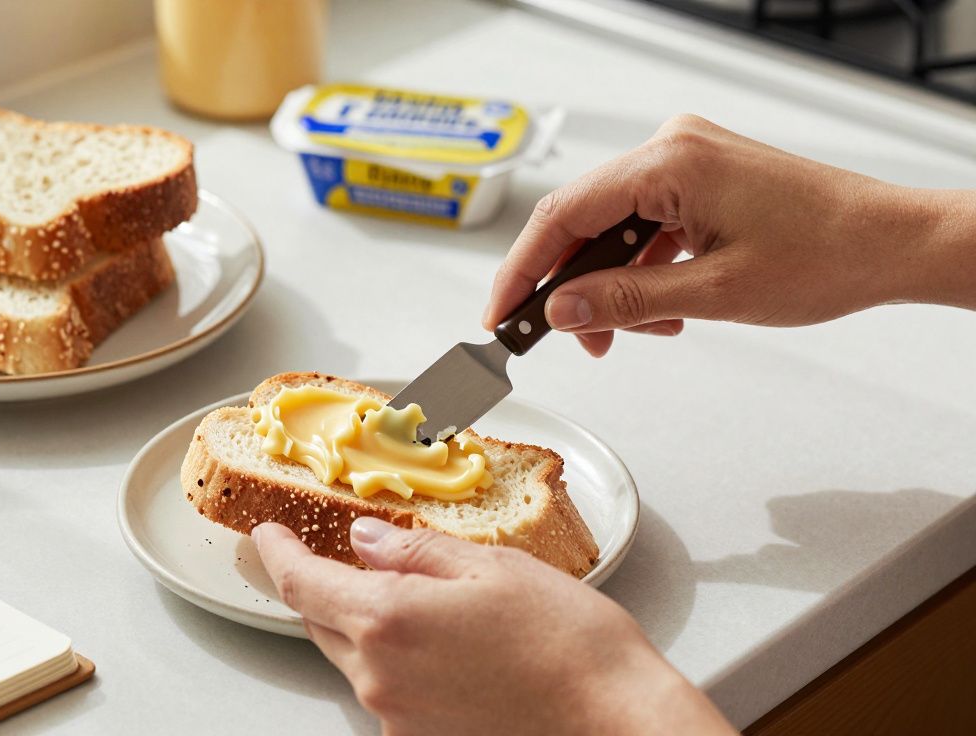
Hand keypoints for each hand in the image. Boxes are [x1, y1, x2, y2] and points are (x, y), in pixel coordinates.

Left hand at [253, 518, 733, 734]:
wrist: (615, 723)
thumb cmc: (569, 643)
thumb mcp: (491, 567)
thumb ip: (414, 551)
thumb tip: (364, 541)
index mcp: (389, 617)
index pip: (301, 582)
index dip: (275, 553)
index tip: (266, 536)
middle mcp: (380, 676)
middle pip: (323, 623)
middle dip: (328, 588)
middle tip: (352, 560)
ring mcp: (397, 718)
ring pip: (356, 660)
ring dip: (371, 628)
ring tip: (432, 608)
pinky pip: (389, 694)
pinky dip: (400, 665)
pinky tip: (451, 652)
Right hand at [483, 114, 974, 356]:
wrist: (891, 243)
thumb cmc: (826, 255)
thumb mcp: (713, 293)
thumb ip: (626, 301)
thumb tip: (558, 310)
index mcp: (669, 162)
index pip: (563, 214)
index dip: (522, 270)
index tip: (500, 315)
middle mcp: (672, 149)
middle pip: (584, 221)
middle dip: (572, 287)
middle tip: (566, 338)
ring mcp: (687, 160)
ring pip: (614, 228)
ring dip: (612, 285)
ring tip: (631, 332)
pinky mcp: (700, 178)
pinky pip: (645, 225)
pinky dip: (642, 270)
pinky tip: (661, 310)